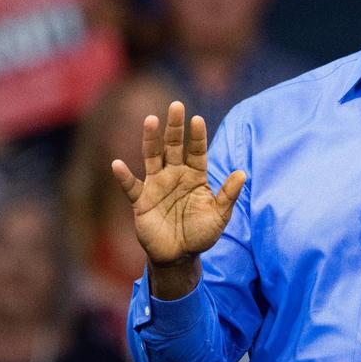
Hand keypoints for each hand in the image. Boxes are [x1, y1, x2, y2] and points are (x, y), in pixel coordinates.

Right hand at [111, 101, 245, 297]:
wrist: (179, 256)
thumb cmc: (201, 233)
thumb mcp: (219, 216)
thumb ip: (228, 195)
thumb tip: (242, 173)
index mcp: (196, 176)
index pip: (197, 151)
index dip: (197, 136)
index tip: (197, 119)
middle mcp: (175, 175)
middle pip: (174, 146)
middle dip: (175, 127)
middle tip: (176, 105)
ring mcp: (157, 185)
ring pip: (152, 157)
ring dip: (150, 140)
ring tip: (150, 120)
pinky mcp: (141, 201)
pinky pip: (131, 186)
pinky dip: (124, 176)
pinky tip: (118, 165)